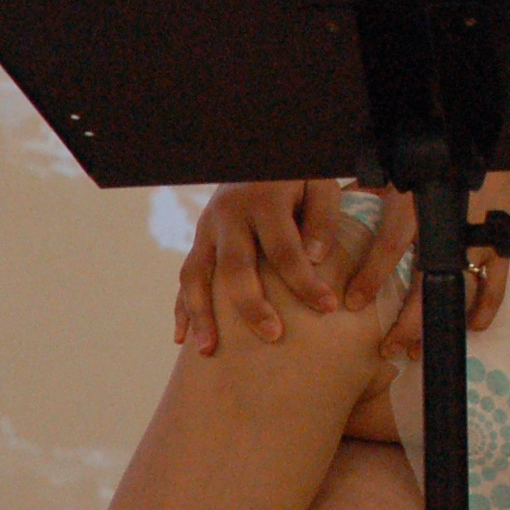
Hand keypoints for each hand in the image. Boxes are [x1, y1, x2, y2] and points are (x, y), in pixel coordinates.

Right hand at [175, 179, 347, 353]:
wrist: (257, 158)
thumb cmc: (297, 178)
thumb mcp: (319, 184)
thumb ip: (322, 218)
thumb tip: (315, 258)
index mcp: (263, 202)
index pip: (284, 249)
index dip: (305, 281)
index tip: (328, 307)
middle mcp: (228, 216)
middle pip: (235, 267)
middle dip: (252, 306)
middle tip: (273, 336)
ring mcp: (207, 229)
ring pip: (196, 276)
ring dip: (201, 314)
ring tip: (209, 350)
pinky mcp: (198, 241)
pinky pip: (185, 278)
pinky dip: (182, 308)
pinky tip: (184, 339)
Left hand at [365, 170, 509, 359]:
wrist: (497, 152)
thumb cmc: (443, 161)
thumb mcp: (404, 167)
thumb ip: (374, 186)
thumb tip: (343, 201)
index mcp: (420, 204)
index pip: (391, 247)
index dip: (371, 278)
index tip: (353, 304)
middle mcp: (450, 226)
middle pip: (426, 282)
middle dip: (406, 321)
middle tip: (388, 349)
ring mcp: (480, 238)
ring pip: (458, 289)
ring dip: (438, 322)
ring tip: (418, 351)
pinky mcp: (503, 243)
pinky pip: (496, 283)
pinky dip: (487, 306)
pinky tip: (473, 327)